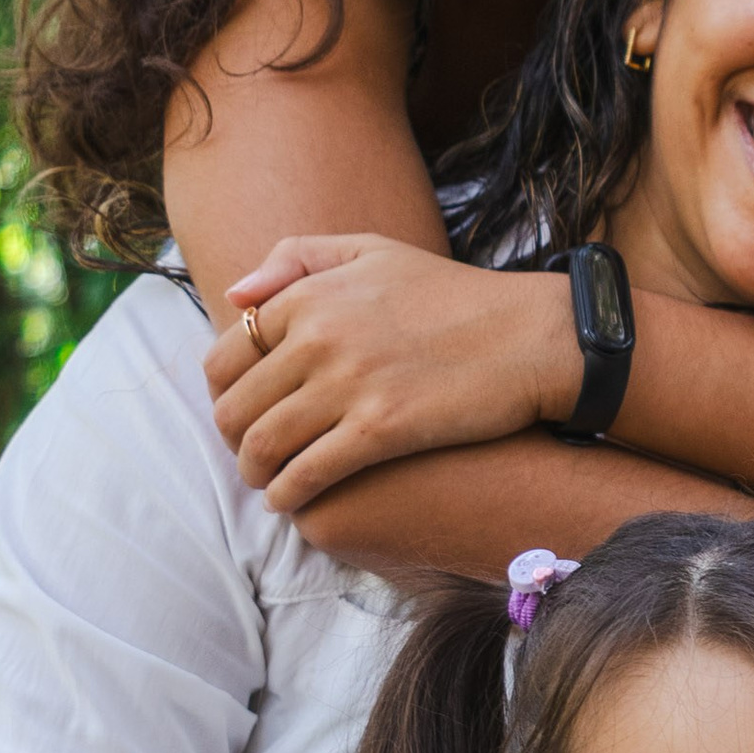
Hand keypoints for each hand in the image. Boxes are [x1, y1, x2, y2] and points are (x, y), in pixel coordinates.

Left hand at [203, 236, 582, 509]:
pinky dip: (287, 494)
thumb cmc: (454, 296)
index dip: (224, 395)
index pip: (227, 356)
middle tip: (252, 457)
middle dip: (234, 442)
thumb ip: (298, 259)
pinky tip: (291, 502)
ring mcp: (348, 384)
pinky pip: (307, 473)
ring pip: (264, 444)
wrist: (528, 336)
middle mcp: (318, 336)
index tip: (243, 414)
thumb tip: (235, 297)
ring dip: (255, 473)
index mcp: (310, 295)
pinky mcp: (380, 429)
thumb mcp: (374, 250)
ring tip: (268, 484)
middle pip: (238, 406)